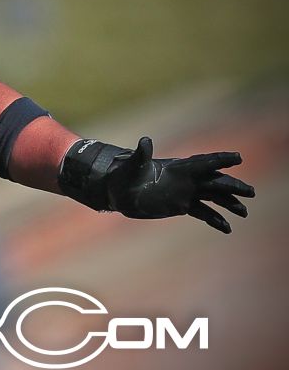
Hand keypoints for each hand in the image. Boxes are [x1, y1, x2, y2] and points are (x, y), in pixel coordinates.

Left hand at [60, 136, 254, 232]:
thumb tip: (145, 141)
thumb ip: (141, 155)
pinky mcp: (180, 205)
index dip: (220, 159)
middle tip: (251, 192)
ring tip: (244, 212)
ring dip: (229, 203)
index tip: (238, 157)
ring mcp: (184, 192)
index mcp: (177, 167)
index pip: (203, 162)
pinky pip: (202, 212)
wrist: (117, 191)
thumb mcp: (133, 165)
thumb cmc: (123, 175)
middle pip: (214, 181)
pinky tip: (226, 228)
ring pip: (213, 197)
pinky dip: (215, 219)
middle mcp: (185, 179)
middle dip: (232, 186)